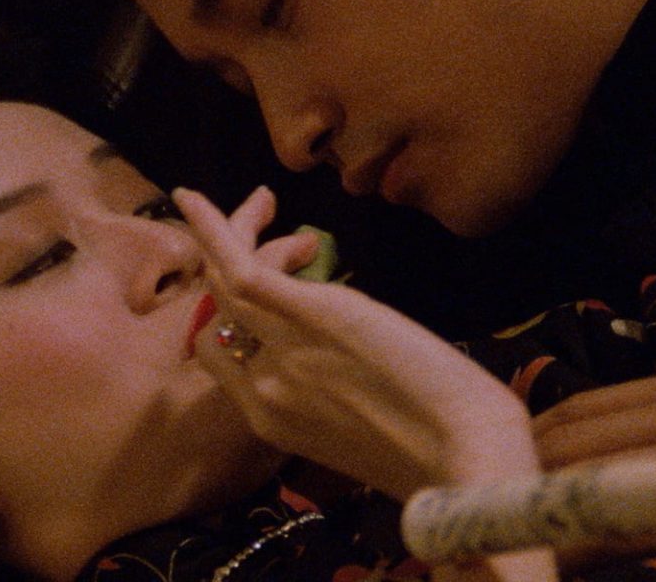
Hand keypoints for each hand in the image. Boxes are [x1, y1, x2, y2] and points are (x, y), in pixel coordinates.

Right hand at [177, 186, 539, 502]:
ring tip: (265, 201)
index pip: (220, 354)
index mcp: (270, 420)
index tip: (267, 278)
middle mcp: (260, 386)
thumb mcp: (363, 436)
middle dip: (227, 260)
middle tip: (262, 218)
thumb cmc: (438, 451)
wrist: (464, 457)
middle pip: (219, 309)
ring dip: (234, 229)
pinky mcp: (308, 314)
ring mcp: (278, 350)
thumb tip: (338, 360)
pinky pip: (240, 266)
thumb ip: (331, 396)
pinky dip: (213, 227)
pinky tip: (191, 197)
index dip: (230, 312)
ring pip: (229, 279)